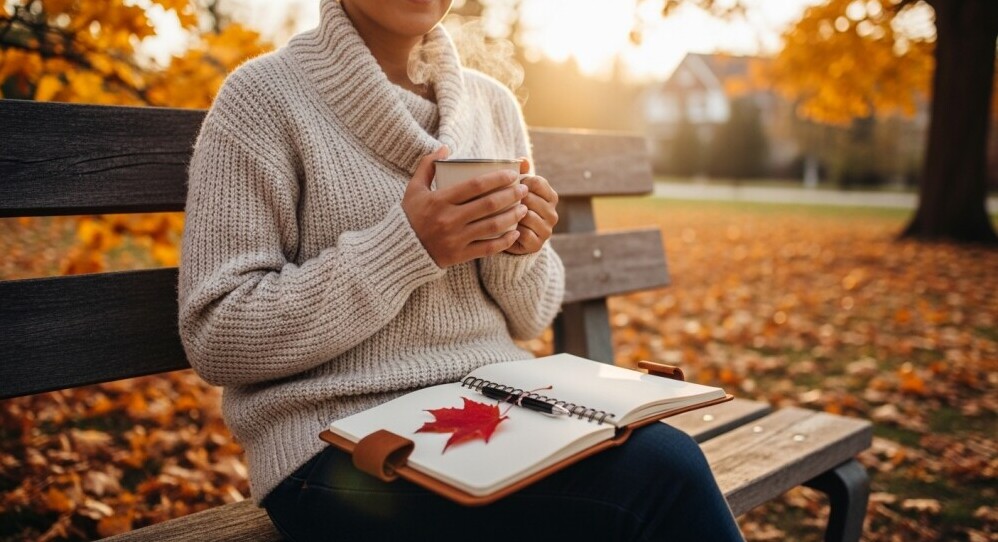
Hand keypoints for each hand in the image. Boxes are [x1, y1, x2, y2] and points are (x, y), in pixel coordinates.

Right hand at [403, 147, 529, 267]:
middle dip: (511, 195)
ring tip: (524, 208)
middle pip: (488, 204)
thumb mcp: (413, 189)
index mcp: (439, 200)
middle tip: (523, 189)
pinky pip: (488, 248)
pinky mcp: (459, 255)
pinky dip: (504, 241)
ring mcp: (455, 238)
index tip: (512, 174)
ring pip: (492, 226)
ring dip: (512, 216)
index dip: (497, 178)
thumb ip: (427, 166)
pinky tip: (515, 233)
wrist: (401, 251)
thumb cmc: (410, 217)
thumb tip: (444, 148)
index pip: (475, 185)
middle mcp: (449, 219)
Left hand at [506, 158, 558, 254]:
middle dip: (514, 199)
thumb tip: (523, 159)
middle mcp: (553, 213)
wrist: (507, 236)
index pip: (537, 182)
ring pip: (528, 216)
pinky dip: (512, 231)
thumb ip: (520, 171)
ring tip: (501, 215)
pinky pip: (524, 234)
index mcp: (551, 196)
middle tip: (501, 201)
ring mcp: (547, 230)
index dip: (520, 182)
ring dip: (512, 215)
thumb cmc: (511, 207)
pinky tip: (505, 229)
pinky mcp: (537, 245)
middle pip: (531, 198)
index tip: (508, 185)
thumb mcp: (515, 189)